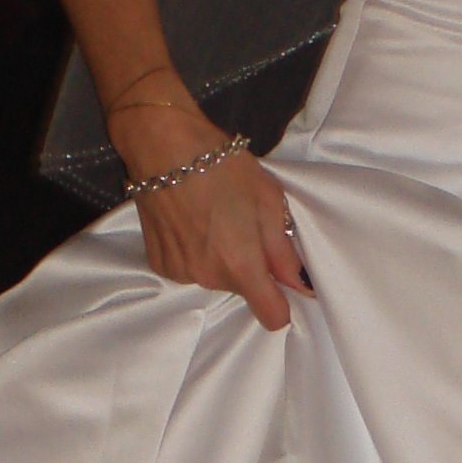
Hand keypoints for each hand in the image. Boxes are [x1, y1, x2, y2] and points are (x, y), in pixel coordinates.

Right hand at [114, 106, 310, 331]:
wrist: (162, 146)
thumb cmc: (222, 166)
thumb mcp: (268, 200)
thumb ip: (284, 250)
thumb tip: (301, 284)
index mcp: (241, 266)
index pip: (272, 316)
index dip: (283, 303)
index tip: (282, 282)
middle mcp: (209, 278)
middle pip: (243, 290)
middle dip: (249, 266)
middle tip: (244, 224)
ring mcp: (181, 272)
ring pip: (215, 277)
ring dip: (220, 258)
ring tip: (214, 218)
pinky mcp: (160, 263)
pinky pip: (189, 268)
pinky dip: (194, 252)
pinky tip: (189, 221)